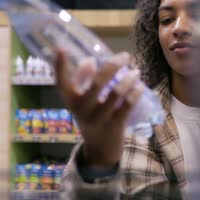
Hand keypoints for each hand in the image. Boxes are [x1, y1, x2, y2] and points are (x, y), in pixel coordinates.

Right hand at [55, 50, 143, 169]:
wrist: (100, 150)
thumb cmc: (91, 118)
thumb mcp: (82, 104)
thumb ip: (83, 83)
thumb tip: (91, 60)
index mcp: (70, 101)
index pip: (61, 82)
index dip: (59, 66)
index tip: (61, 48)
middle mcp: (81, 109)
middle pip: (97, 83)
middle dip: (113, 66)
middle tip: (124, 56)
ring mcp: (98, 118)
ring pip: (116, 93)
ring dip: (128, 79)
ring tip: (136, 72)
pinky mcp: (114, 125)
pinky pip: (127, 105)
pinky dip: (135, 93)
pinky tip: (140, 86)